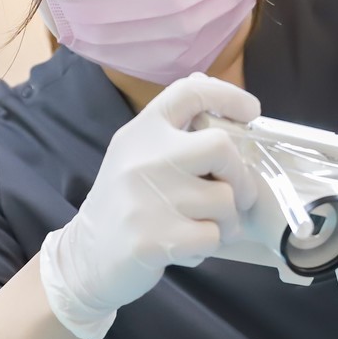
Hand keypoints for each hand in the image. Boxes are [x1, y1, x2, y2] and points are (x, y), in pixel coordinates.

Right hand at [39, 73, 260, 338]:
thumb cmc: (126, 205)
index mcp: (142, 132)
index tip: (251, 112)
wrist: (86, 256)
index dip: (228, 95)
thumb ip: (171, 130)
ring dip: (226, 222)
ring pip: (224, 200)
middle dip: (240, 176)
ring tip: (202, 228)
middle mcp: (144, 157)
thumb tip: (204, 82)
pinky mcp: (154, 239)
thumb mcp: (136, 156)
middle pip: (221, 147)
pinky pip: (212, 237)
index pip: (189, 92)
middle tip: (236, 196)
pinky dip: (208, 246)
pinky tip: (187, 247)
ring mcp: (148, 198)